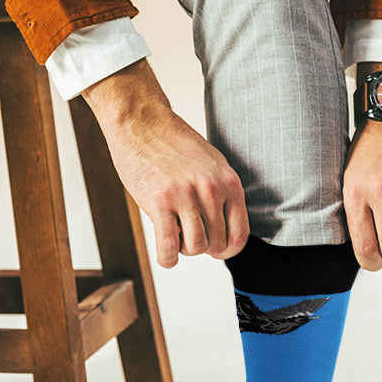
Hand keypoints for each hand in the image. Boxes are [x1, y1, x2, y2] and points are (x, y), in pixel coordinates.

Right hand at [81, 60, 248, 267]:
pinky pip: (168, 247)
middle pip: (215, 245)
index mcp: (228, 182)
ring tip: (173, 233)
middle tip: (186, 233)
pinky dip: (167, 258)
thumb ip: (222, 194)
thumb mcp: (211, 164)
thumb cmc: (173, 144)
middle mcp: (211, 190)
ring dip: (183, 249)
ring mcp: (185, 196)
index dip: (227, 249)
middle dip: (201, 247)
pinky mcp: (159, 201)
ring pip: (195, 248)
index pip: (240, 235)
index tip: (214, 248)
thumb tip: (225, 231)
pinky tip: (165, 255)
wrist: (141, 123)